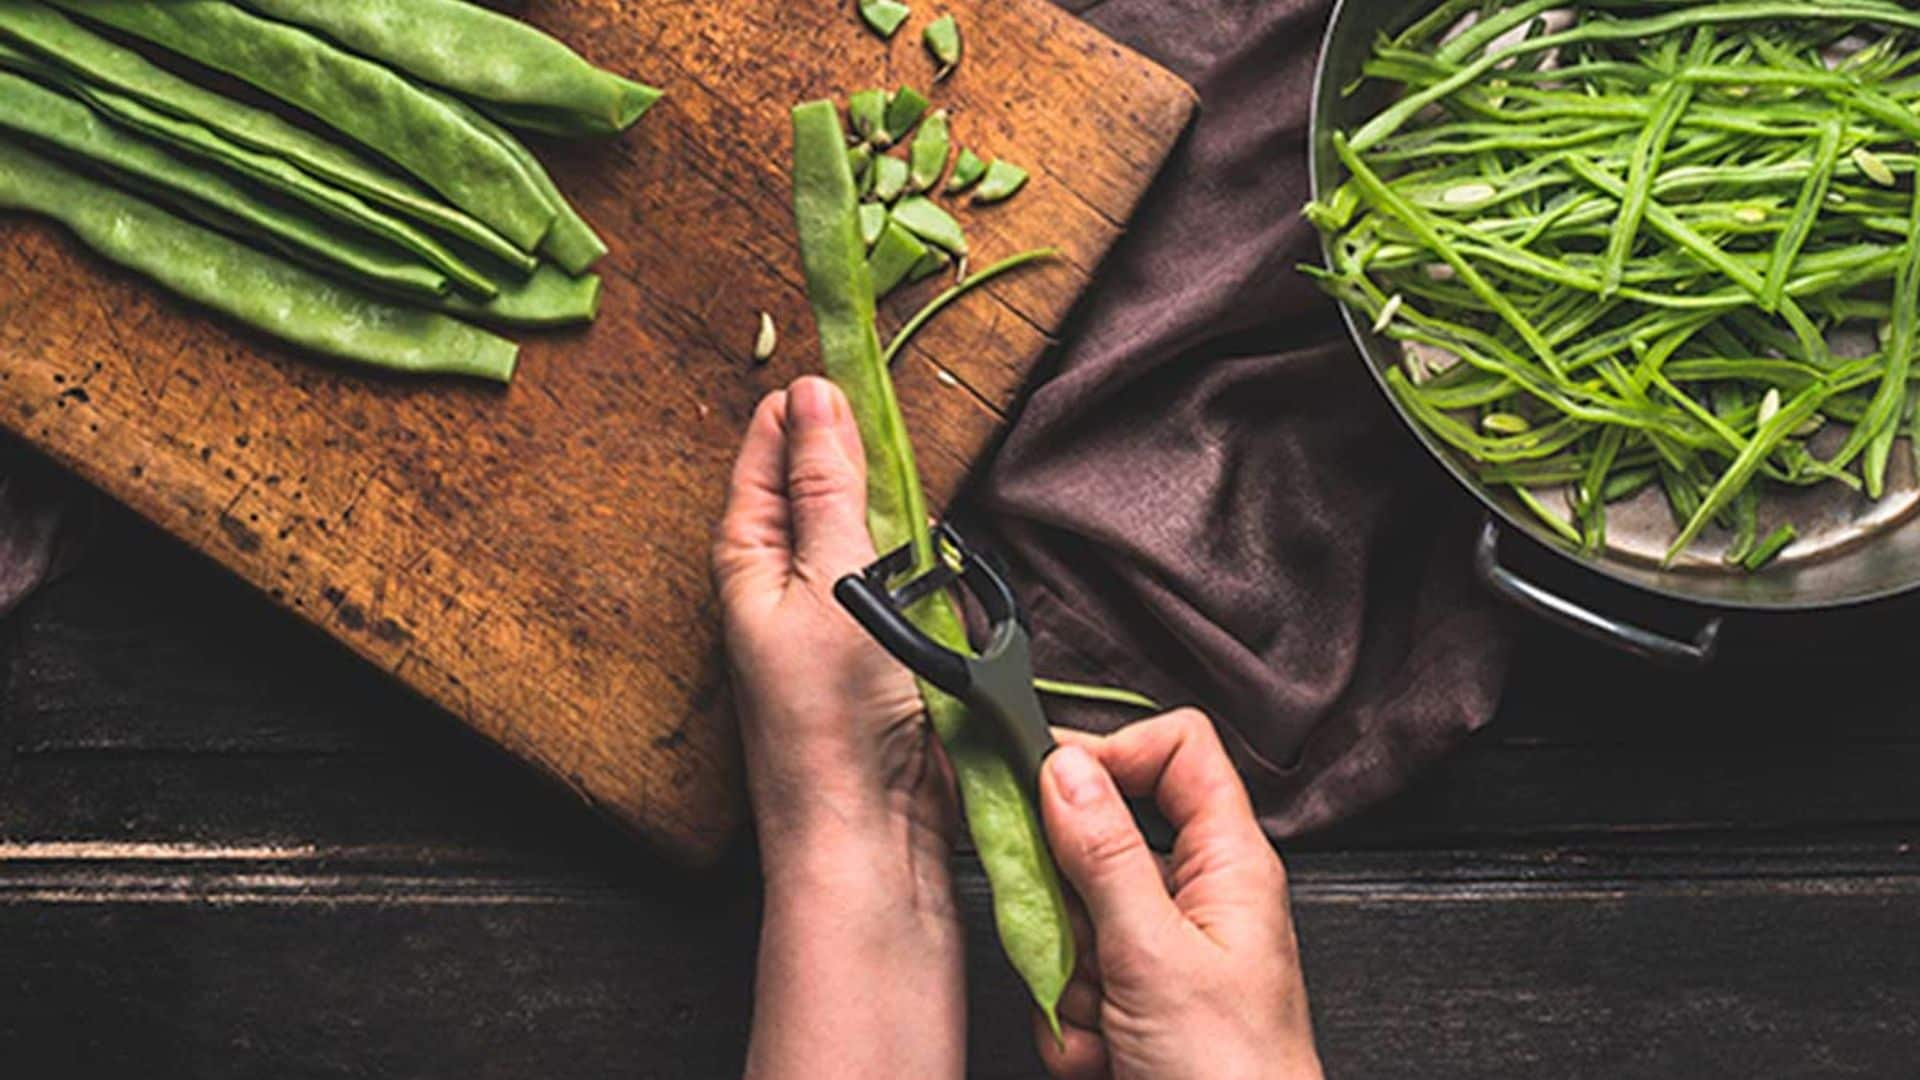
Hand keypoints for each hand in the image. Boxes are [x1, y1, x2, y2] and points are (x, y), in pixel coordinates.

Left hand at [716, 377, 963, 1079]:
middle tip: (877, 409)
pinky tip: (938, 568)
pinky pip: (899, 589)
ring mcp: (828, 625)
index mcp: (746, 562)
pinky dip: (920, 571)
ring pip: (861, 539)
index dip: (794, 411)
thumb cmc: (832, 717)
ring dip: (888, 516)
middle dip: (844, 456)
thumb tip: (818, 395)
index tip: (836, 363)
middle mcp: (779, 589)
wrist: (868, 834)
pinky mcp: (877, 658)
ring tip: (907, 490)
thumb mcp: (831, 581)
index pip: (763, 460)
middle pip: (812, 494)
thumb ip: (829, 486)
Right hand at [1035, 710, 1321, 1079]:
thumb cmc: (1233, 1075)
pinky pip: (1073, 982)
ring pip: (1076, 917)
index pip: (1177, 747)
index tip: (1051, 782)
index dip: (1113, 750)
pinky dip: (1077, 1025)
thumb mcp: (1155, 953)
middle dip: (1071, 901)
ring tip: (1110, 1023)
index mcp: (1229, 860)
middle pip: (1101, 838)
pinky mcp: (1135, 1002)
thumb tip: (1065, 766)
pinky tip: (1107, 1057)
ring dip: (1074, 978)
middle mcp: (1197, 894)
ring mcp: (1162, 950)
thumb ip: (1104, 853)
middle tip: (1076, 939)